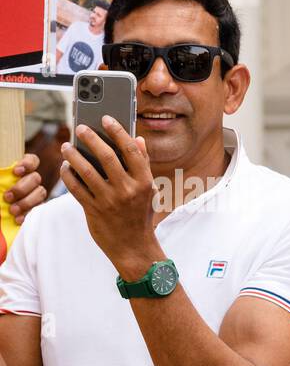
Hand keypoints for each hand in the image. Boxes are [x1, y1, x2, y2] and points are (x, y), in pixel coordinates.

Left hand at [2, 154, 46, 222]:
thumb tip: (4, 189)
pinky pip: (39, 209)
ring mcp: (33, 194)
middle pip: (36, 178)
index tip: (16, 171)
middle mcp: (29, 180)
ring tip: (13, 210)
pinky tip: (18, 219)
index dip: (28, 164)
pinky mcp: (34, 208)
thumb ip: (0, 180)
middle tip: (8, 197)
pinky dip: (28, 213)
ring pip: (40, 193)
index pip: (32, 161)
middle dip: (22, 188)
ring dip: (26, 202)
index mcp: (20, 170)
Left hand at [59, 117, 162, 276]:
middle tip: (80, 128)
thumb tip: (138, 140)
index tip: (106, 119)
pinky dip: (68, 175)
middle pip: (107, 156)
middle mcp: (128, 190)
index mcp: (145, 182)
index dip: (118, 131)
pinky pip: (75, 188)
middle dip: (91, 138)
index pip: (131, 150)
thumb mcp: (148, 190)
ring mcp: (110, 201)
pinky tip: (65, 167)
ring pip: (86, 171)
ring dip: (73, 156)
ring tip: (66, 147)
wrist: (133, 246)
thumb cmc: (139, 215)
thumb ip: (143, 165)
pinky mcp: (94, 210)